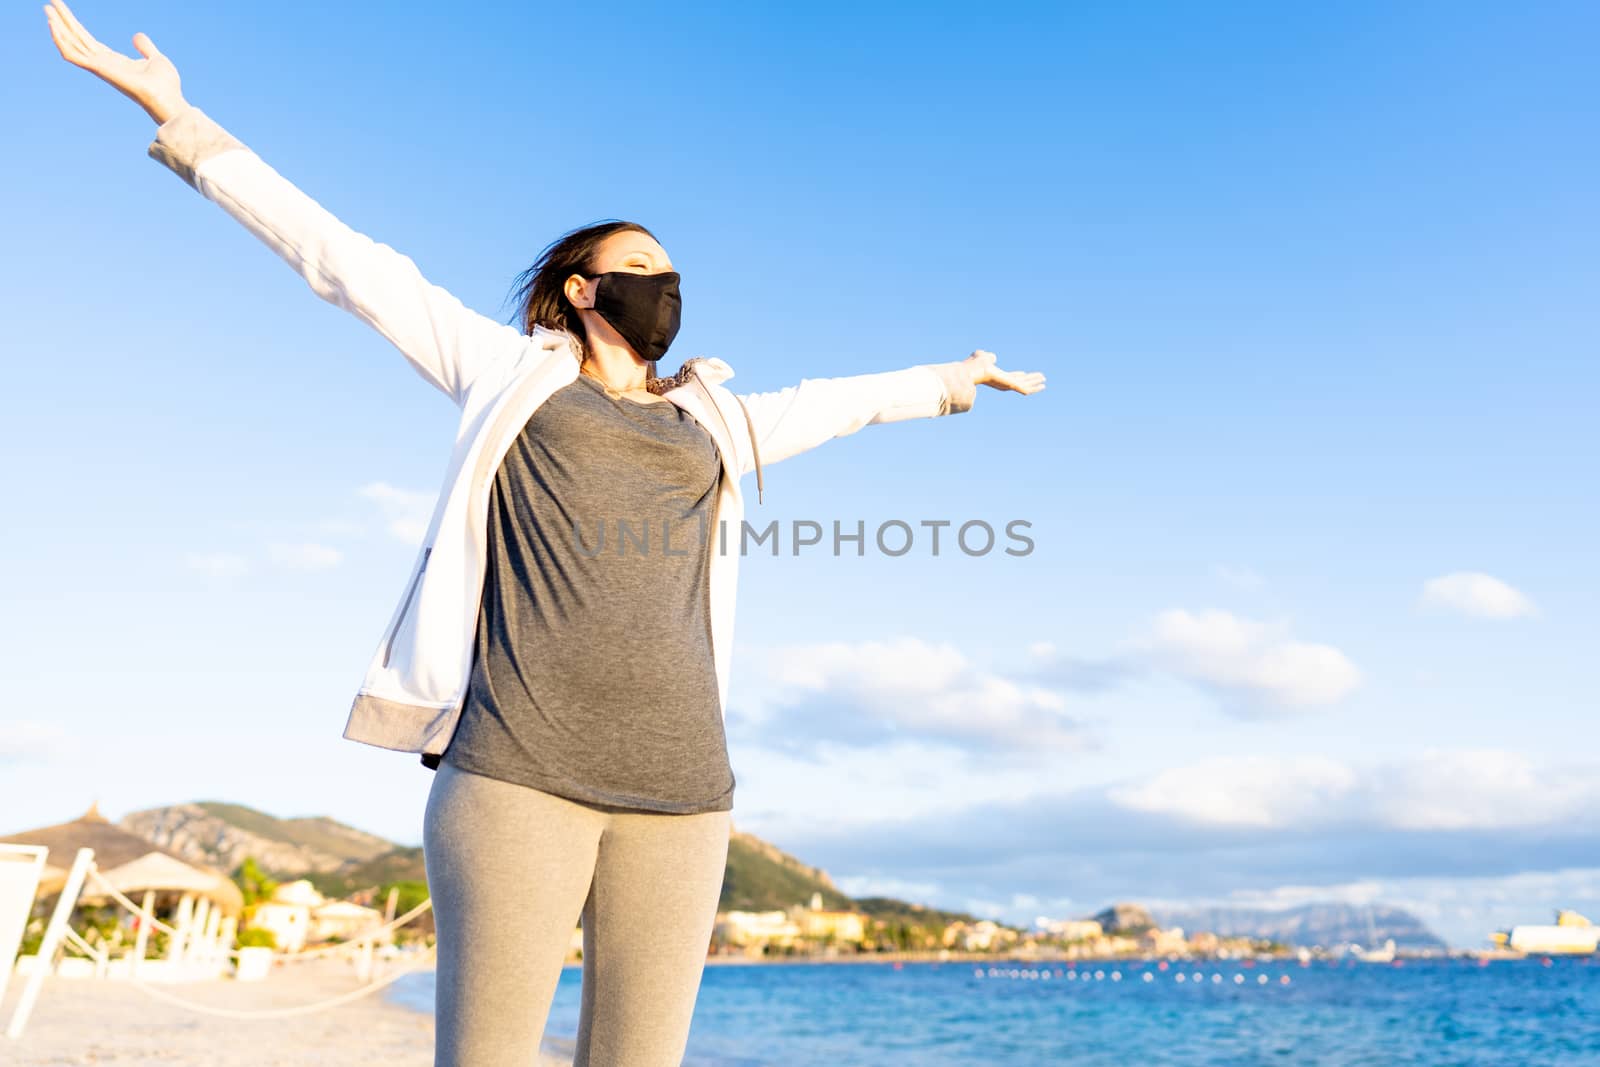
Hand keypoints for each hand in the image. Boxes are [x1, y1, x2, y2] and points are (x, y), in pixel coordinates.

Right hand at [43, 0, 185, 124]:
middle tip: (49, 3)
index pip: (88, 40)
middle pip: (77, 39)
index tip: (65, 12)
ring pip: (71, 44)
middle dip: (63, 21)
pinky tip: (54, 25)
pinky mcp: (99, 69)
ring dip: (58, 27)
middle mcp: (103, 64)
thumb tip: (137, 36)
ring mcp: (99, 67)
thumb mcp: (156, 59)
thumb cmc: (165, 86)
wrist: (169, 99)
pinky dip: (61, 41)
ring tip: (47, 9)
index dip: (76, 26)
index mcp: (114, 60)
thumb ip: (145, 47)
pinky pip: (73, 55)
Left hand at [963, 349, 1045, 395]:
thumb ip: (988, 357)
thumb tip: (992, 357)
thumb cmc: (974, 365)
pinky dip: (1035, 387)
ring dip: (1035, 382)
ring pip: (1025, 385)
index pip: (1011, 376)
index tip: (1024, 373)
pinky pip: (1026, 389)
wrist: (971, 371)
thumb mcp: (983, 357)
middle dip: (1030, 379)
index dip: (1018, 375)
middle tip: (1040, 377)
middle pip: (1020, 381)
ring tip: (1044, 379)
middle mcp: (1003, 382)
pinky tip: (1043, 385)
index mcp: (997, 376)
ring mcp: (1008, 385)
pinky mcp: (1012, 386)